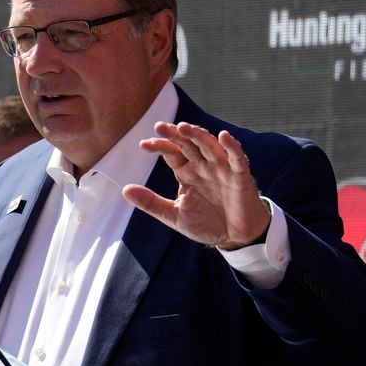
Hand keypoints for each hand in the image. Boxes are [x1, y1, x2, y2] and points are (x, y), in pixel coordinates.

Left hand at [122, 122, 270, 249]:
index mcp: (187, 172)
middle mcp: (203, 166)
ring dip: (198, 135)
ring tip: (183, 127)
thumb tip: (124, 190)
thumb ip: (151, 203)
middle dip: (175, 134)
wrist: (235, 238)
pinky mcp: (240, 176)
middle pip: (188, 143)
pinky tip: (223, 136)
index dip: (159, 145)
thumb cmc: (207, 224)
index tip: (143, 145)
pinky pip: (237, 158)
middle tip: (160, 127)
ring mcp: (222, 169)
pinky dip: (231, 146)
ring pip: (209, 145)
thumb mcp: (174, 215)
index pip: (171, 152)